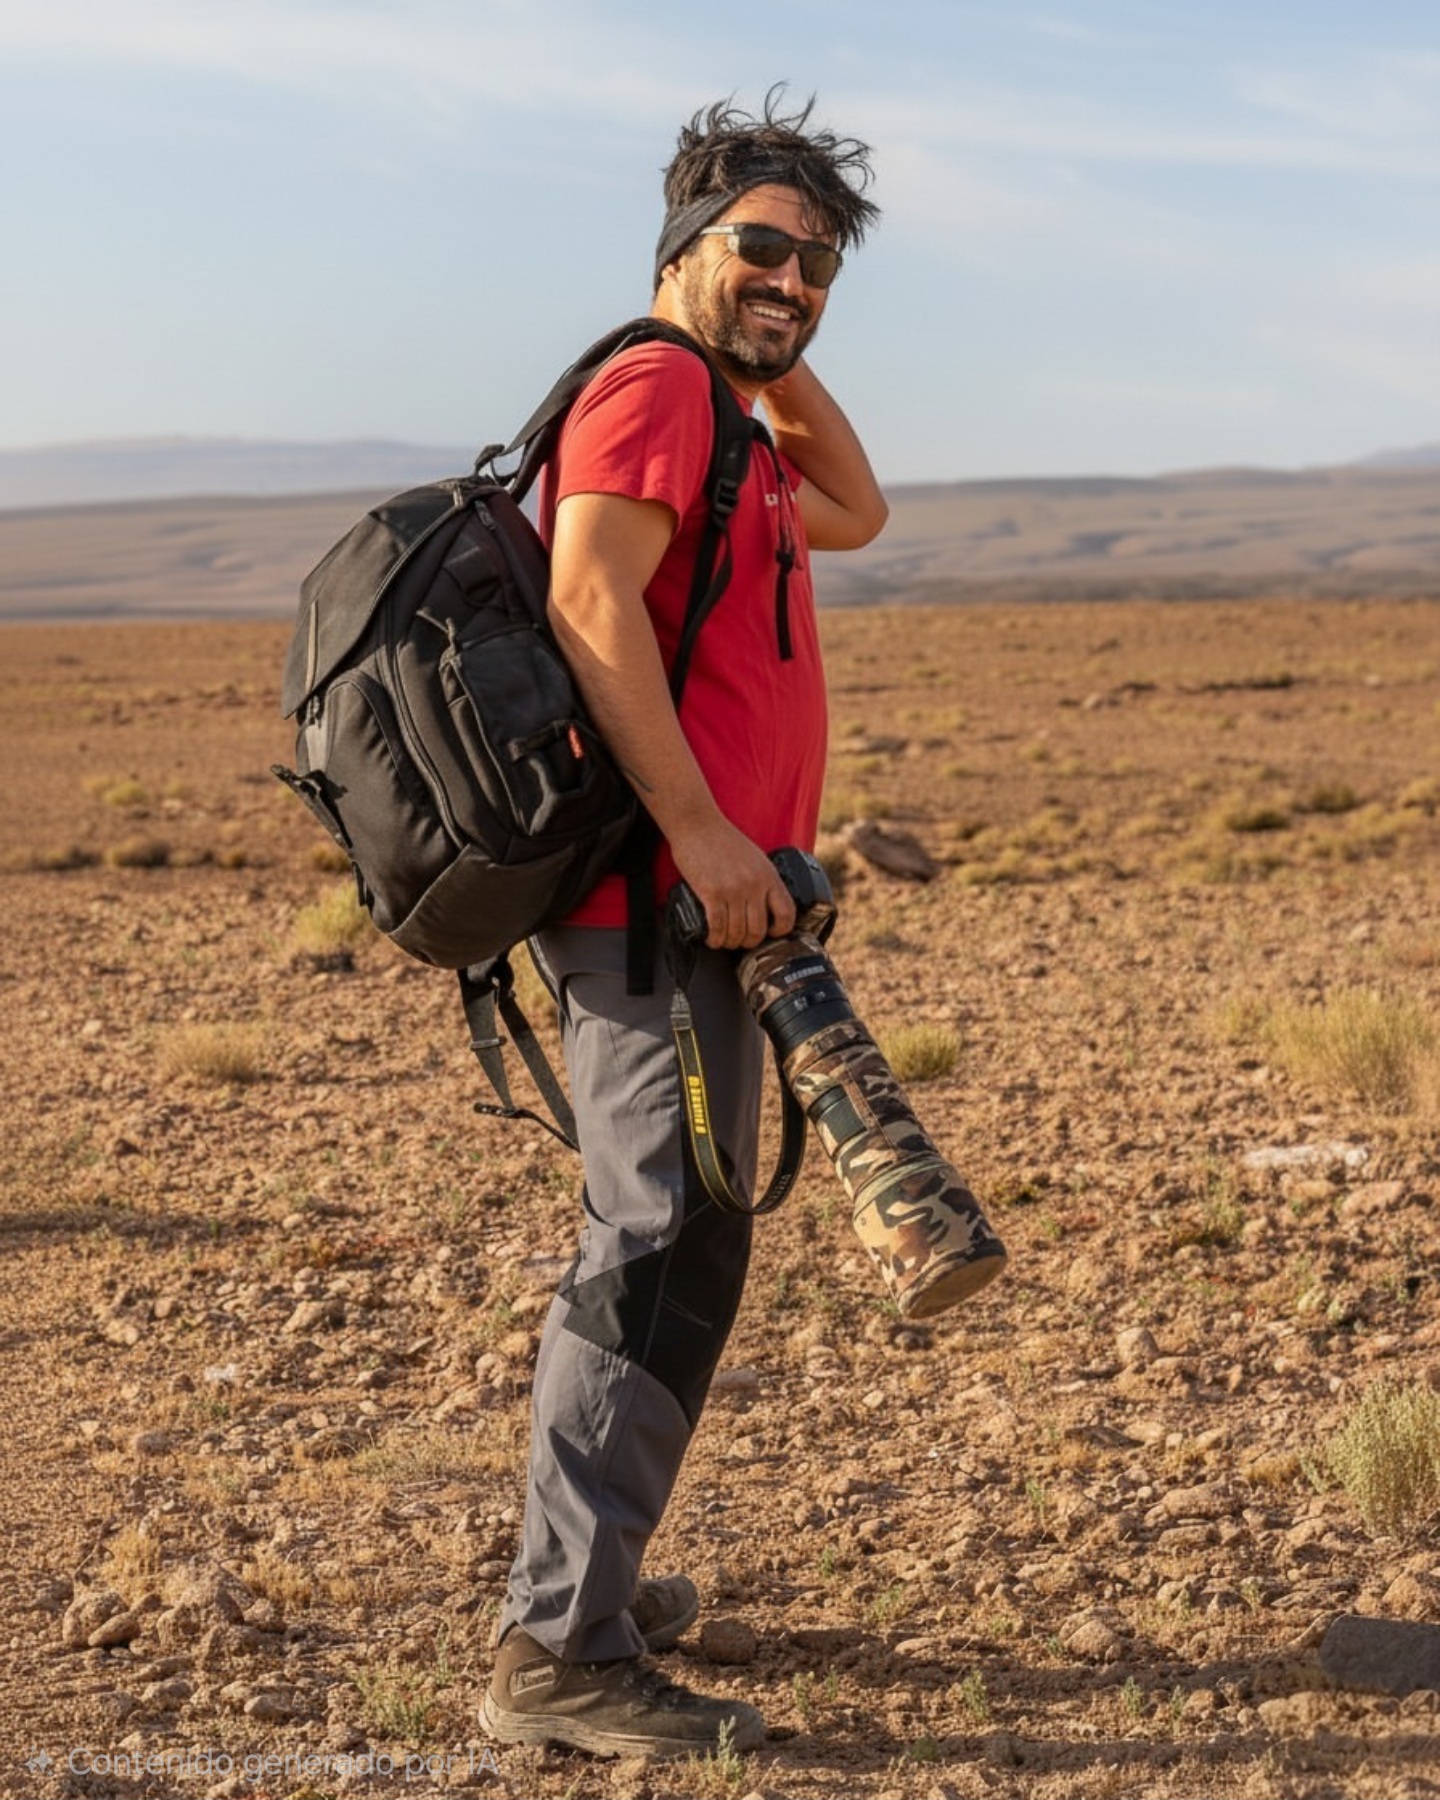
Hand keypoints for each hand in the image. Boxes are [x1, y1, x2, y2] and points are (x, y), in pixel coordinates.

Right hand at [670, 820, 795, 949]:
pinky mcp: (712, 893)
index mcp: (769, 876)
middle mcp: (754, 885)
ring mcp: (733, 890)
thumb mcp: (755, 859)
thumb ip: (762, 880)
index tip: (770, 934)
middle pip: (758, 930)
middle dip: (748, 942)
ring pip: (737, 932)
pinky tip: (711, 938)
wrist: (698, 824)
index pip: (786, 914)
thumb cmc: (723, 840)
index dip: (780, 931)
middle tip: (739, 941)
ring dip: (729, 942)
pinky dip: (714, 938)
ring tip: (723, 940)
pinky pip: (717, 927)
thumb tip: (763, 906)